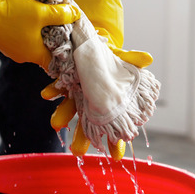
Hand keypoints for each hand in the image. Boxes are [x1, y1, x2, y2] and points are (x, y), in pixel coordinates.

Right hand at [0, 0, 79, 67]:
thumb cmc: (11, 15)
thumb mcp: (41, 12)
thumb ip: (60, 14)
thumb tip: (76, 13)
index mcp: (35, 55)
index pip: (57, 62)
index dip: (67, 53)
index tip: (74, 43)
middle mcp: (23, 56)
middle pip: (45, 51)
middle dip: (55, 39)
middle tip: (65, 26)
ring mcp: (11, 49)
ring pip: (33, 42)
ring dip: (41, 32)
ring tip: (49, 17)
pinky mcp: (3, 39)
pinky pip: (21, 37)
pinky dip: (29, 29)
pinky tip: (31, 15)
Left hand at [41, 0, 155, 160]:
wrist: (86, 38)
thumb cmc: (107, 54)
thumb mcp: (122, 56)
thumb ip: (133, 58)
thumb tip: (148, 58)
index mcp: (108, 100)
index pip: (113, 124)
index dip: (115, 140)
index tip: (115, 155)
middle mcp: (91, 99)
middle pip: (88, 121)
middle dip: (82, 137)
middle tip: (78, 152)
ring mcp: (76, 91)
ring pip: (69, 107)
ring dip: (62, 115)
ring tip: (56, 125)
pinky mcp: (63, 80)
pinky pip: (57, 86)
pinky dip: (52, 90)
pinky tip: (46, 94)